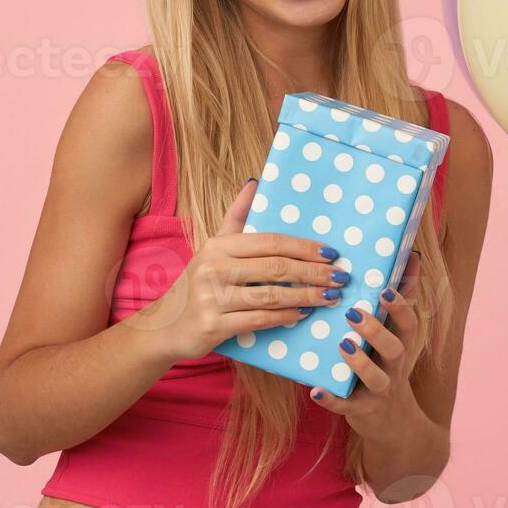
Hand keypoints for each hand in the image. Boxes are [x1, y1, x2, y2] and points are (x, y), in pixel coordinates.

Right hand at [143, 179, 348, 361]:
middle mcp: (213, 268)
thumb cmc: (198, 283)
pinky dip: (285, 316)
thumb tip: (255, 182)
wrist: (167, 325)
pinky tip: (303, 314)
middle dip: (313, 272)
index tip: (331, 253)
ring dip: (306, 296)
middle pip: (275, 267)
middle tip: (340, 277)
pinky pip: (259, 319)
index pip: (270, 241)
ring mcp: (213, 297)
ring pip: (271, 295)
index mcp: (218, 246)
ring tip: (329, 297)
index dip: (304, 247)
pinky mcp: (214, 325)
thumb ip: (236, 217)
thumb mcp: (213, 247)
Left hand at [305, 257, 423, 436]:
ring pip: (375, 379)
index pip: (408, 324)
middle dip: (376, 331)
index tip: (384, 289)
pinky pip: (347, 407)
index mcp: (400, 346)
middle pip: (395, 349)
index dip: (400, 307)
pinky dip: (332, 399)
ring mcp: (379, 392)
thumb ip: (397, 302)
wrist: (393, 425)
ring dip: (359, 363)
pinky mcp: (361, 411)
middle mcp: (394, 368)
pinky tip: (315, 390)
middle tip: (354, 313)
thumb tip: (411, 255)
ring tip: (342, 345)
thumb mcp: (395, 337)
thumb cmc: (386, 367)